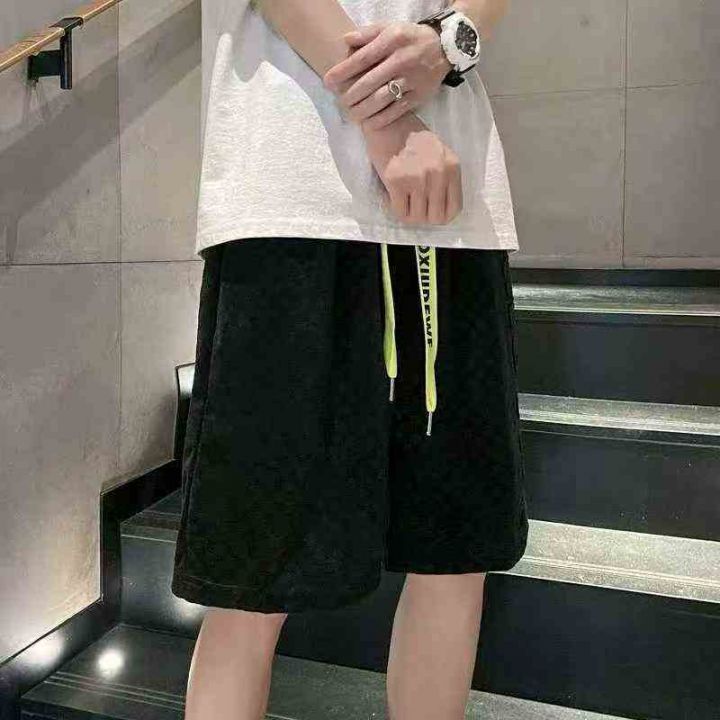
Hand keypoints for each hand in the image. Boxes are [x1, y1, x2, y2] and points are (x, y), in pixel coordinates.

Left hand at [323, 21, 452, 130]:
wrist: (444, 49)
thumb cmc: (409, 39)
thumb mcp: (390, 28)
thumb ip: (367, 33)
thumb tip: (345, 40)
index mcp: (392, 41)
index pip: (362, 58)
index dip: (343, 71)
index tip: (328, 82)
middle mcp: (401, 60)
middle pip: (370, 82)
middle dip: (351, 95)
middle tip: (340, 103)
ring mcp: (411, 80)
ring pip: (382, 99)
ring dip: (363, 110)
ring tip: (351, 115)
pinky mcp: (418, 96)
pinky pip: (397, 111)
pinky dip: (381, 119)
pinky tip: (369, 124)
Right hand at [361, 113, 462, 225]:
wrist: (387, 121)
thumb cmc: (412, 138)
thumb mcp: (440, 154)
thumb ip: (445, 178)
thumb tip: (440, 209)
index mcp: (452, 167)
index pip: (453, 210)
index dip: (440, 216)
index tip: (430, 211)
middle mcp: (438, 174)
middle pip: (434, 218)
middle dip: (423, 216)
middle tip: (413, 206)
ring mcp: (417, 178)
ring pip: (416, 218)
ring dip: (408, 213)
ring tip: (402, 198)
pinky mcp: (397, 181)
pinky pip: (399, 212)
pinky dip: (394, 208)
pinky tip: (391, 195)